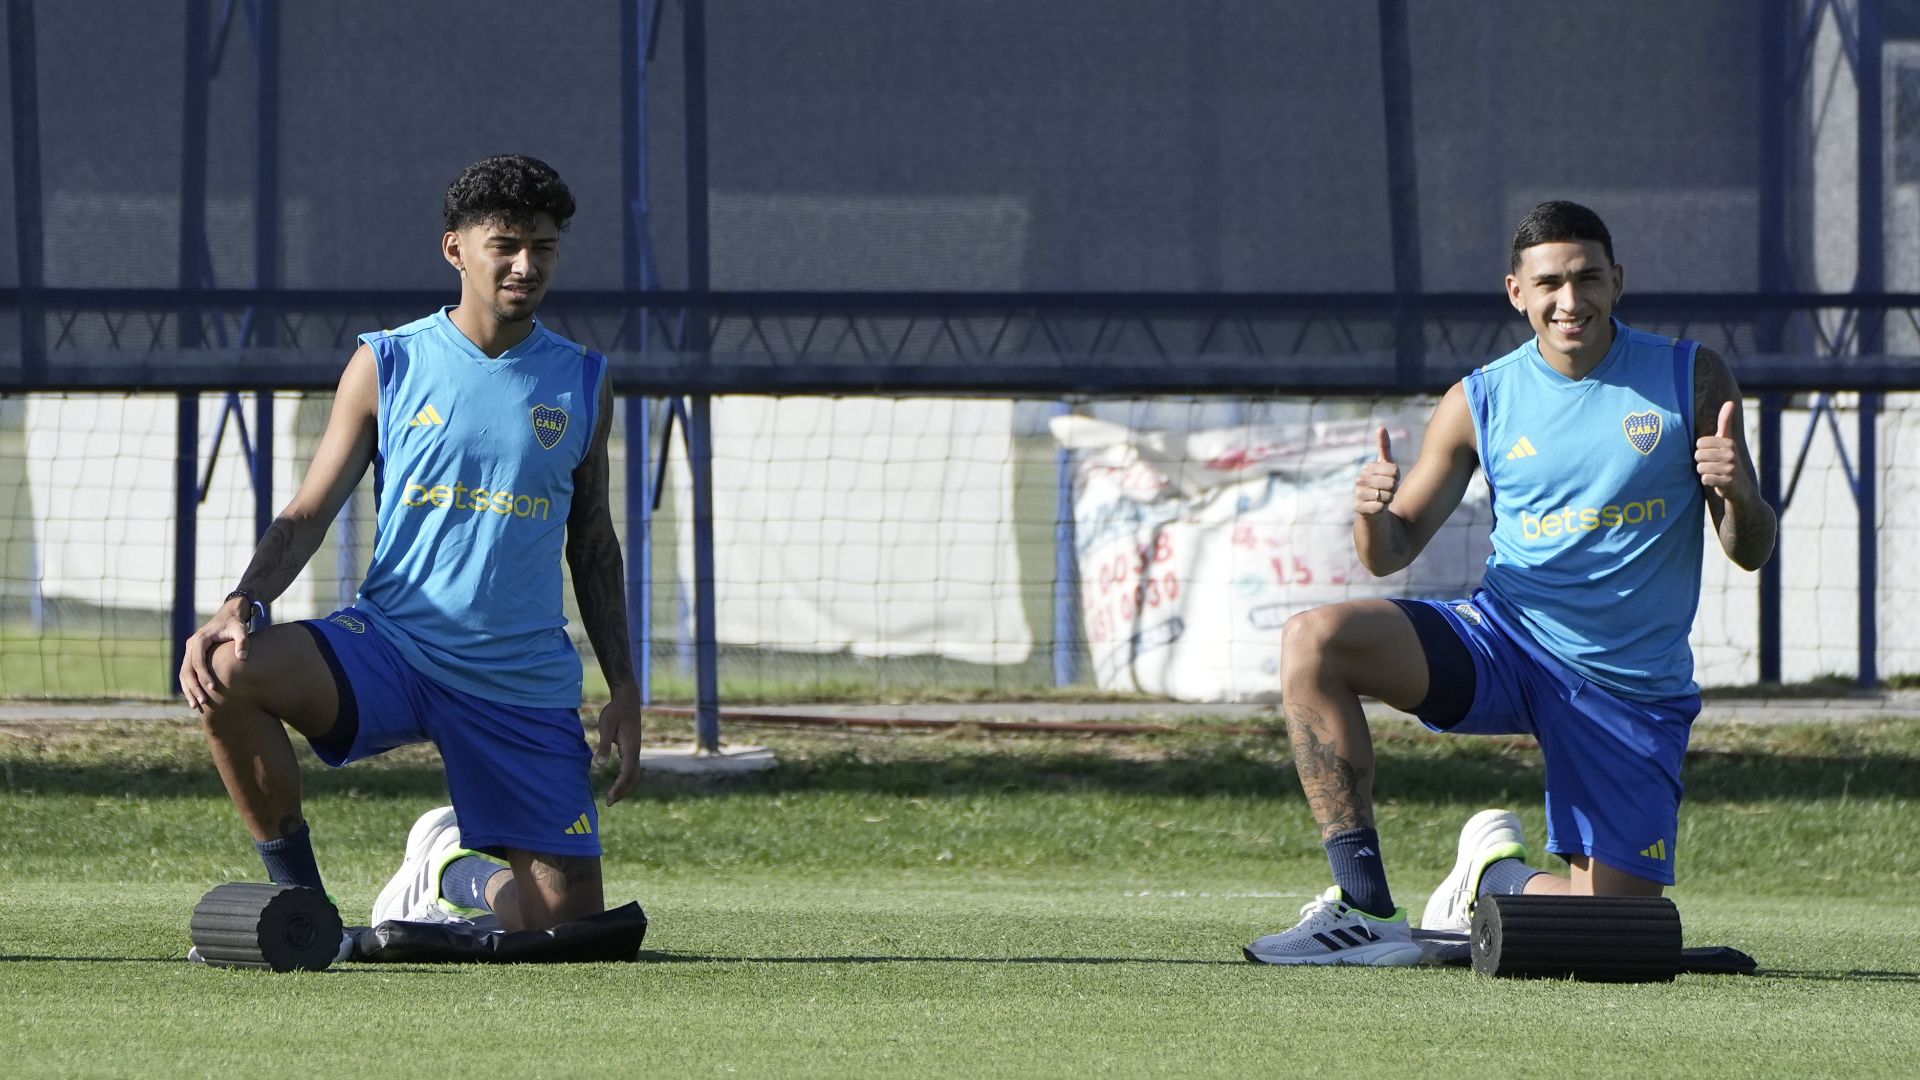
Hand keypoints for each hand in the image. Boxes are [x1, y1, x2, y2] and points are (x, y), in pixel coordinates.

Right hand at [179, 599, 252, 712]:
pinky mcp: (191, 656)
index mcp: (200, 639)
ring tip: (196, 706)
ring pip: (184, 673)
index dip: (203, 675)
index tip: (212, 688)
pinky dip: (189, 686)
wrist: (227, 616)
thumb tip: (243, 657)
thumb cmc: (235, 624)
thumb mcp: (241, 629)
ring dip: (188, 690)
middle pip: (187, 669)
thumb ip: (243, 641)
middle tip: (201, 702)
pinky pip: (187, 673)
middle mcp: (191, 645)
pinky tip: (194, 698)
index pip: (198, 661)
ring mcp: (189, 651)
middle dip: (193, 687)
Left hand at [593, 685, 644, 805]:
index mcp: (630, 747)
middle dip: (623, 791)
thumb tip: (600, 765)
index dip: (619, 787)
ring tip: (613, 797)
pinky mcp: (633, 748)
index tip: (609, 798)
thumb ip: (604, 746)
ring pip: (635, 774)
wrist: (627, 699)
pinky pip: (633, 768)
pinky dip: (627, 779)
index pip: (627, 773)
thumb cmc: (615, 711)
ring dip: (626, 786)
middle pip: (634, 777)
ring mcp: (636, 750)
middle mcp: (636, 751)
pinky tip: (618, 782)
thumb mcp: (606, 726)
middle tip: (609, 803)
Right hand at [1354, 426, 1398, 516]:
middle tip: (1387, 491)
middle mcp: (1360, 479)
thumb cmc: (1382, 486)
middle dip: (1393, 489)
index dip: (1397, 477)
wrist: (1373, 510)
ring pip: (1386, 496)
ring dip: (1388, 499)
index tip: (1391, 480)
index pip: (1394, 470)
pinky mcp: (1358, 508)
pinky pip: (1378, 507)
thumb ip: (1384, 447)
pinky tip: (1377, 509)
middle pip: (1391, 483)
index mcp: (1368, 467)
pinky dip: (1382, 509)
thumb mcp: (1385, 467)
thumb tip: (1381, 427)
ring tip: (1382, 499)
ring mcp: (1358, 493)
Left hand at [1695, 400, 1748, 500]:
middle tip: (1714, 465)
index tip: (1712, 454)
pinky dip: (1707, 481)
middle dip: (1702, 462)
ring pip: (1700, 468)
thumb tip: (1730, 401)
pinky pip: (1705, 479)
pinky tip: (1717, 482)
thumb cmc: (1729, 460)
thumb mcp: (1728, 441)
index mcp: (1729, 443)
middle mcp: (1731, 454)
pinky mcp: (1728, 482)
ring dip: (1704, 472)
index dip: (1702, 450)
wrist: (1741, 488)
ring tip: (1715, 473)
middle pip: (1698, 455)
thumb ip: (1726, 422)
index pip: (1699, 443)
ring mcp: (1730, 469)